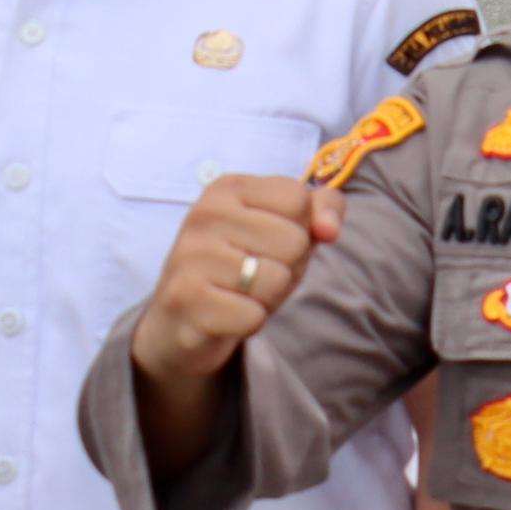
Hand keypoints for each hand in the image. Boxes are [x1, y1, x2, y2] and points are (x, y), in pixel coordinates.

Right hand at [134, 175, 339, 394]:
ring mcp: (189, 257)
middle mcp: (203, 214)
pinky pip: (254, 316)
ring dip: (269, 297)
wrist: (180, 322)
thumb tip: (330, 229)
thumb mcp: (287, 227)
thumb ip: (323, 210)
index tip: (270, 242)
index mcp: (228, 187)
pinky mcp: (184, 300)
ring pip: (277, 280)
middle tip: (255, 274)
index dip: (301, 228)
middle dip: (288, 266)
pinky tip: (226, 315)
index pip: (300, 199)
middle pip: (294, 241)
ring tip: (241, 293)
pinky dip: (250, 321)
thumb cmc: (243, 265)